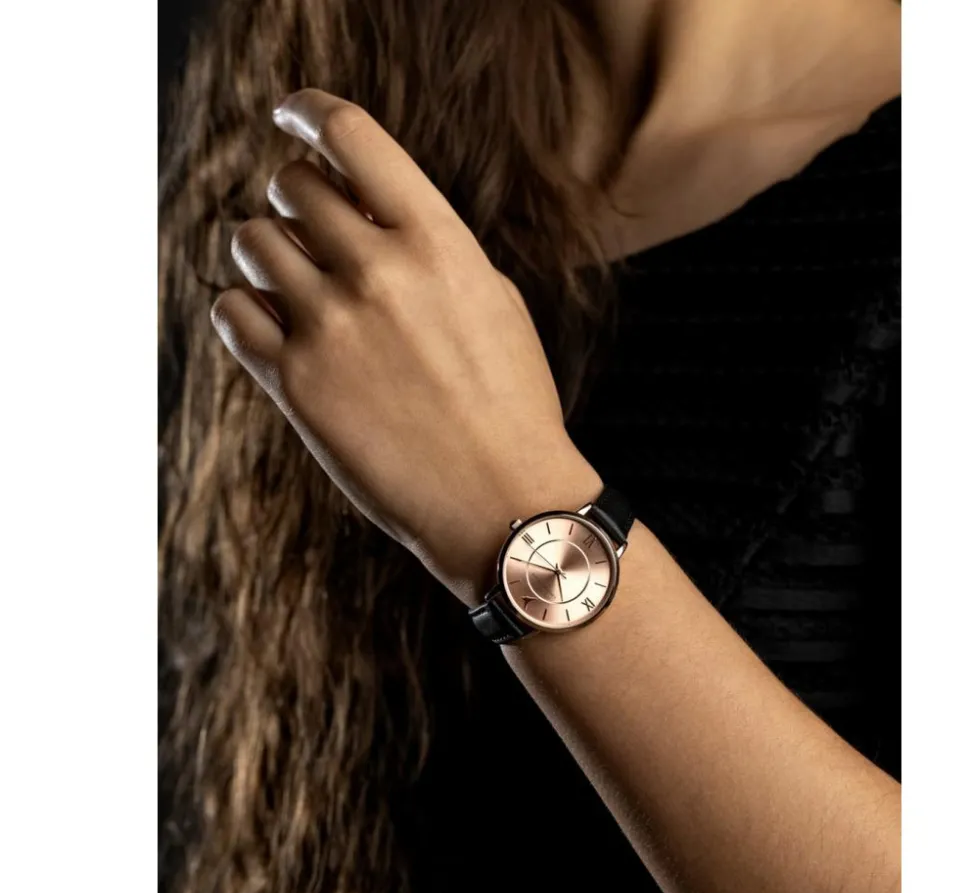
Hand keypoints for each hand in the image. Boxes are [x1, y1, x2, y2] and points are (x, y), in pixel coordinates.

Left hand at [209, 89, 601, 603]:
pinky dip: (244, 310)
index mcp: (438, 242)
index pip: (350, 134)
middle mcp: (377, 273)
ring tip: (298, 288)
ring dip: (267, 254)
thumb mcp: (492, 303)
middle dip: (299, 201)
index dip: (309, 113)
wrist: (505, 503)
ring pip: (250, 242)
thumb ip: (430, 248)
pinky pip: (231, 312)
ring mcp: (330, 328)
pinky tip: (276, 329)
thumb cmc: (512, 405)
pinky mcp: (294, 385)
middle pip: (292, 186)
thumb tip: (366, 213)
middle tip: (316, 235)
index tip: (295, 119)